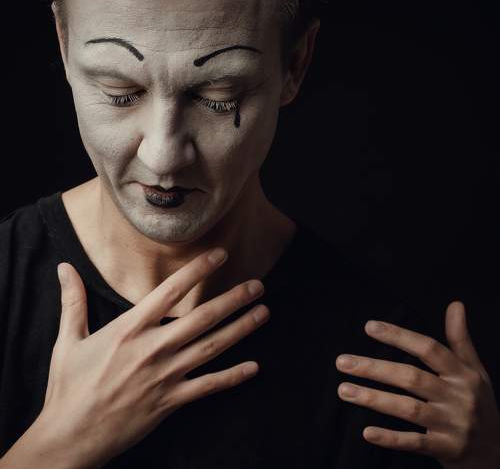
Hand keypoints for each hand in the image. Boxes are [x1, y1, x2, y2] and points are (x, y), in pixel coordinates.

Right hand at [32, 248, 268, 467]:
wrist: (69, 437)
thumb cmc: (68, 385)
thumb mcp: (68, 339)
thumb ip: (72, 300)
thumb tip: (63, 268)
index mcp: (128, 329)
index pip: (170, 291)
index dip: (198, 271)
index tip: (220, 256)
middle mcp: (152, 349)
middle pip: (202, 318)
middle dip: (233, 299)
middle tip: (258, 285)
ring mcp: (164, 376)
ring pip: (211, 347)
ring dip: (241, 329)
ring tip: (263, 313)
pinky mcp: (170, 401)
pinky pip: (208, 386)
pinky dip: (232, 377)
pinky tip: (254, 367)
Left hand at [335, 301, 499, 468]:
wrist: (498, 455)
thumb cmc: (480, 405)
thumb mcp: (475, 371)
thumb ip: (460, 339)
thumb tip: (455, 304)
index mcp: (462, 374)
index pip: (428, 348)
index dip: (398, 336)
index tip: (369, 326)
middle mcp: (458, 397)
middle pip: (411, 377)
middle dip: (374, 368)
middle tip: (342, 362)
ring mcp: (453, 425)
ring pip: (408, 408)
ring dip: (374, 399)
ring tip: (344, 390)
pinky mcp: (447, 450)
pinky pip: (415, 443)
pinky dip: (391, 438)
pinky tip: (366, 432)